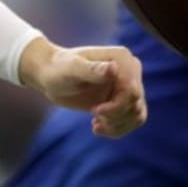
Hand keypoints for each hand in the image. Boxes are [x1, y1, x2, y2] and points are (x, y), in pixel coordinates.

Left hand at [18, 38, 145, 137]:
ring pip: (137, 114)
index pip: (132, 90)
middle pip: (136, 104)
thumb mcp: (72, 69)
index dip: (117, 106)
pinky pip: (132, 120)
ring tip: (96, 124)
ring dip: (117, 124)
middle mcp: (130, 70)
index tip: (95, 110)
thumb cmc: (58, 69)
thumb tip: (115, 69)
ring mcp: (127, 86)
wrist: (50, 75)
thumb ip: (93, 70)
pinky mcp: (122, 99)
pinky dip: (118, 128)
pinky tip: (97, 127)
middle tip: (93, 114)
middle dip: (115, 116)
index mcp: (122, 58)